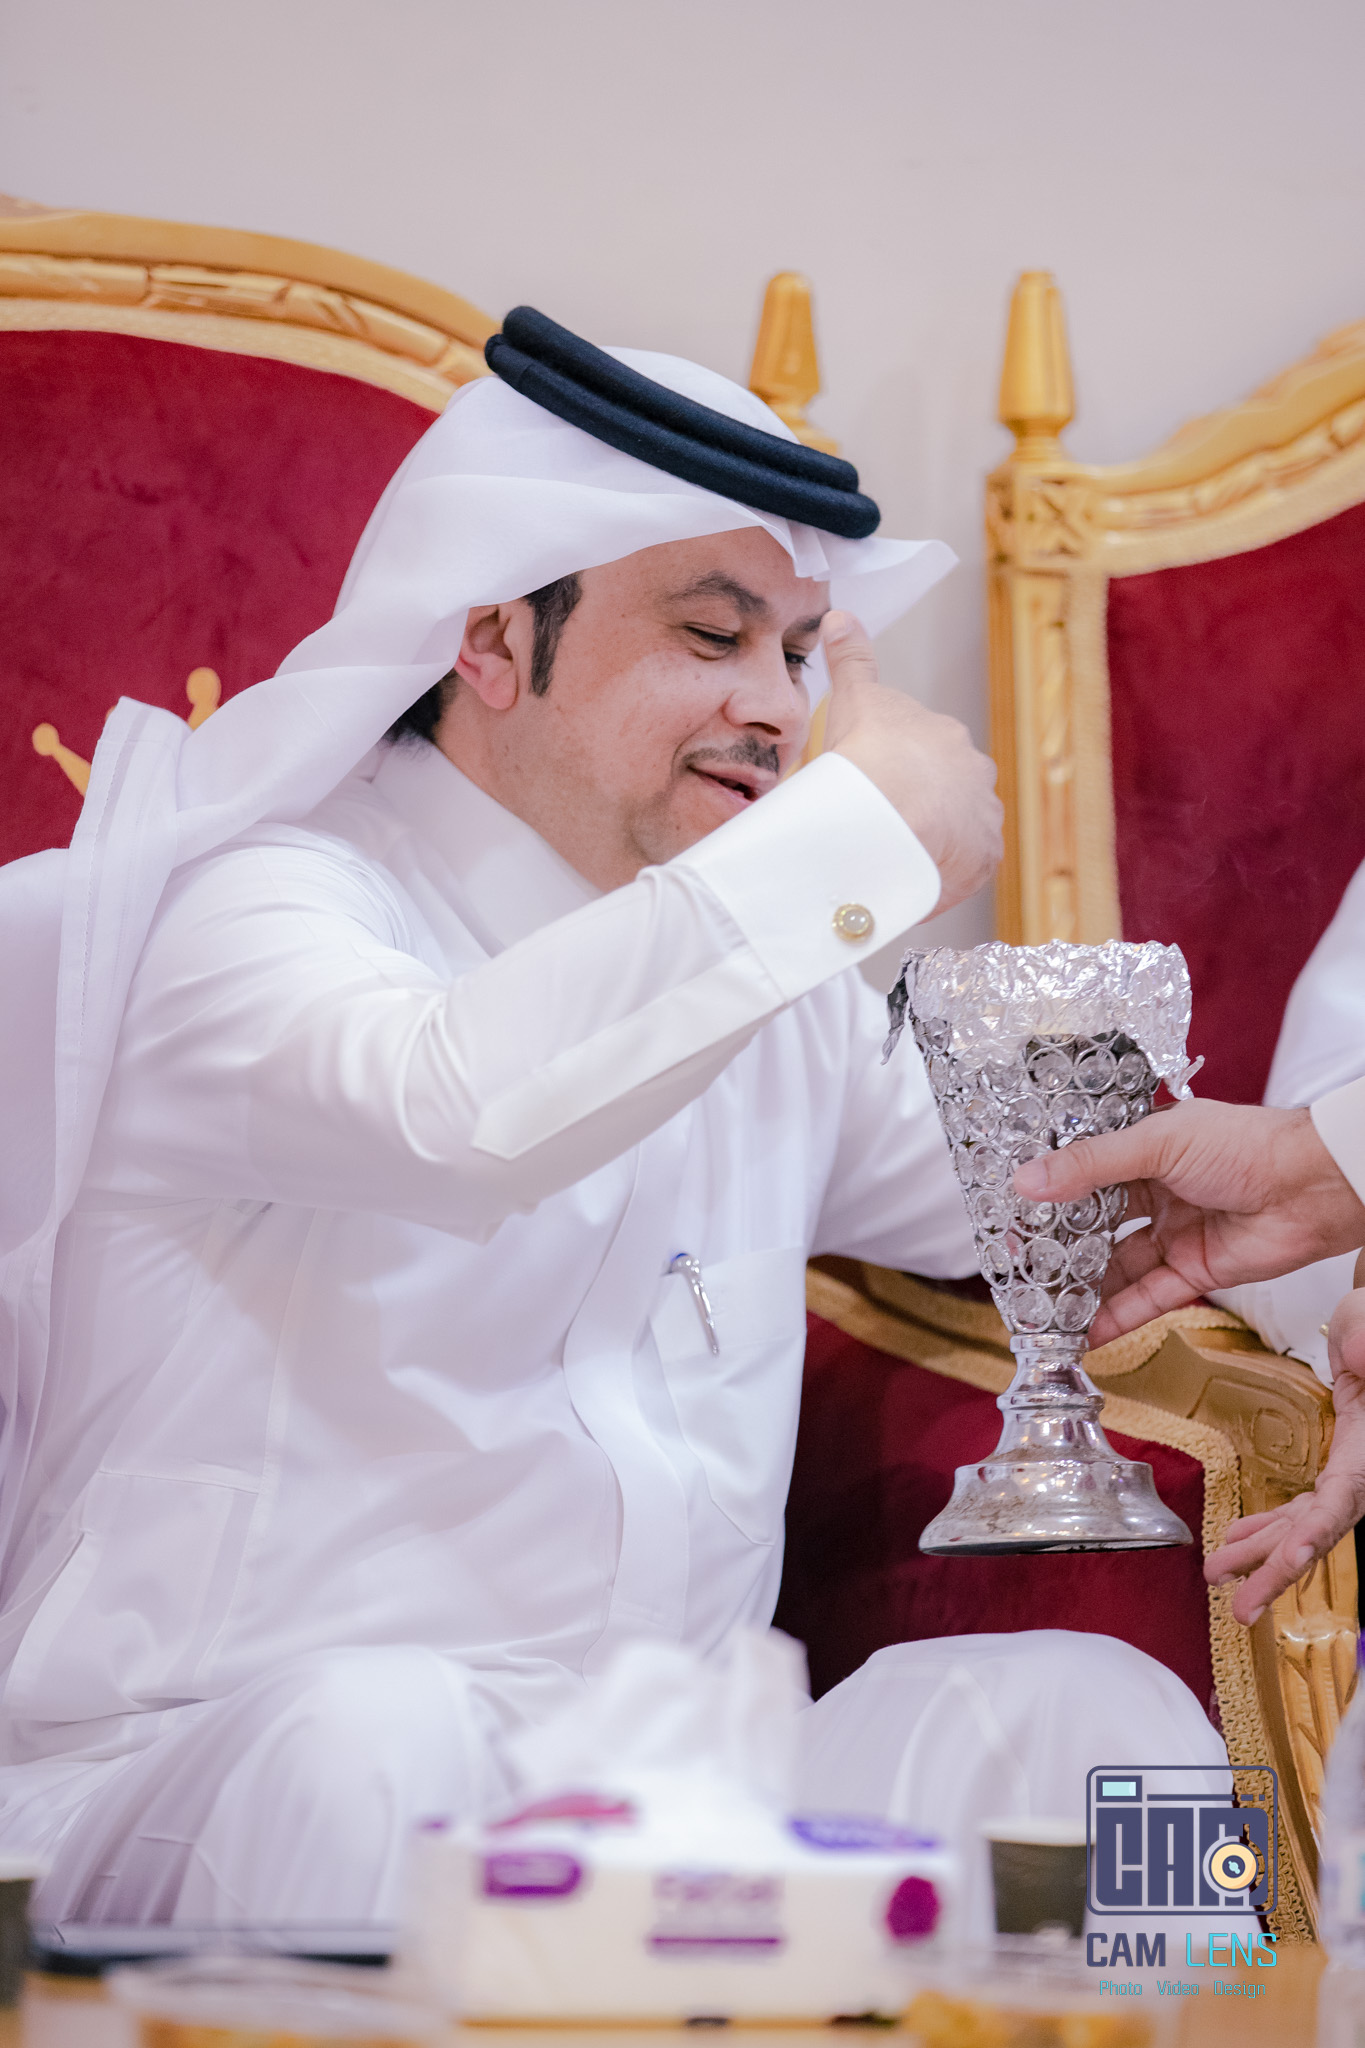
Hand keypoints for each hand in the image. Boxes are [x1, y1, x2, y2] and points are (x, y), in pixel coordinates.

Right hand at [822, 611, 1002, 912]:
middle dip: (920, 804)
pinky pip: (962, 868)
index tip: (873, 783)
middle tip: (878, 822)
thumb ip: (850, 658)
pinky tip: (910, 877)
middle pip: (947, 790)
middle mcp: (974, 771)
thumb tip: (839, 614)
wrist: (888, 814)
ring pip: (958, 830)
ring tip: (893, 855)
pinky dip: (940, 873)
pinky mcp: (983, 859)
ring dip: (933, 840)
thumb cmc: (866, 755)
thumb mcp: (853, 699)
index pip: (925, 751)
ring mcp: (982, 817)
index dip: (897, 767)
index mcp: (946, 736)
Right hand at [1012, 1097, 1364, 1344]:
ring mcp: (1174, 1232)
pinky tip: (1088, 1333)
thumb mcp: (1158, 1143)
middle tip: (1019, 1271)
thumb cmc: (1245, 1145)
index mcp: (1144, 1147)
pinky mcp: (1195, 1271)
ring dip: (1085, 1289)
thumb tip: (1027, 1181)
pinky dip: (1120, 1316)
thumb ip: (1092, 1165)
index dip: (1048, 1193)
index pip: (1084, 1171)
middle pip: (1096, 1225)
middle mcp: (1155, 1190)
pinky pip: (1149, 1296)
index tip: (1010, 1215)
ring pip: (1118, 1266)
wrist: (1314, 1187)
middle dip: (1060, 1248)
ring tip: (1045, 1312)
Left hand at [1205, 1255, 1364, 1622]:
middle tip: (1240, 1609)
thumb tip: (1358, 1358)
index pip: (1344, 1500)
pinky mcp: (1337, 1467)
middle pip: (1319, 1531)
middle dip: (1278, 1571)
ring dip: (1261, 1554)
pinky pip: (1302, 1508)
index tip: (1287, 1562)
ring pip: (1304, 1525)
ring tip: (1217, 1578)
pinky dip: (1270, 1526)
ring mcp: (1351, 1473)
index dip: (1315, 1535)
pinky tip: (1237, 1540)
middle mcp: (1362, 1471)